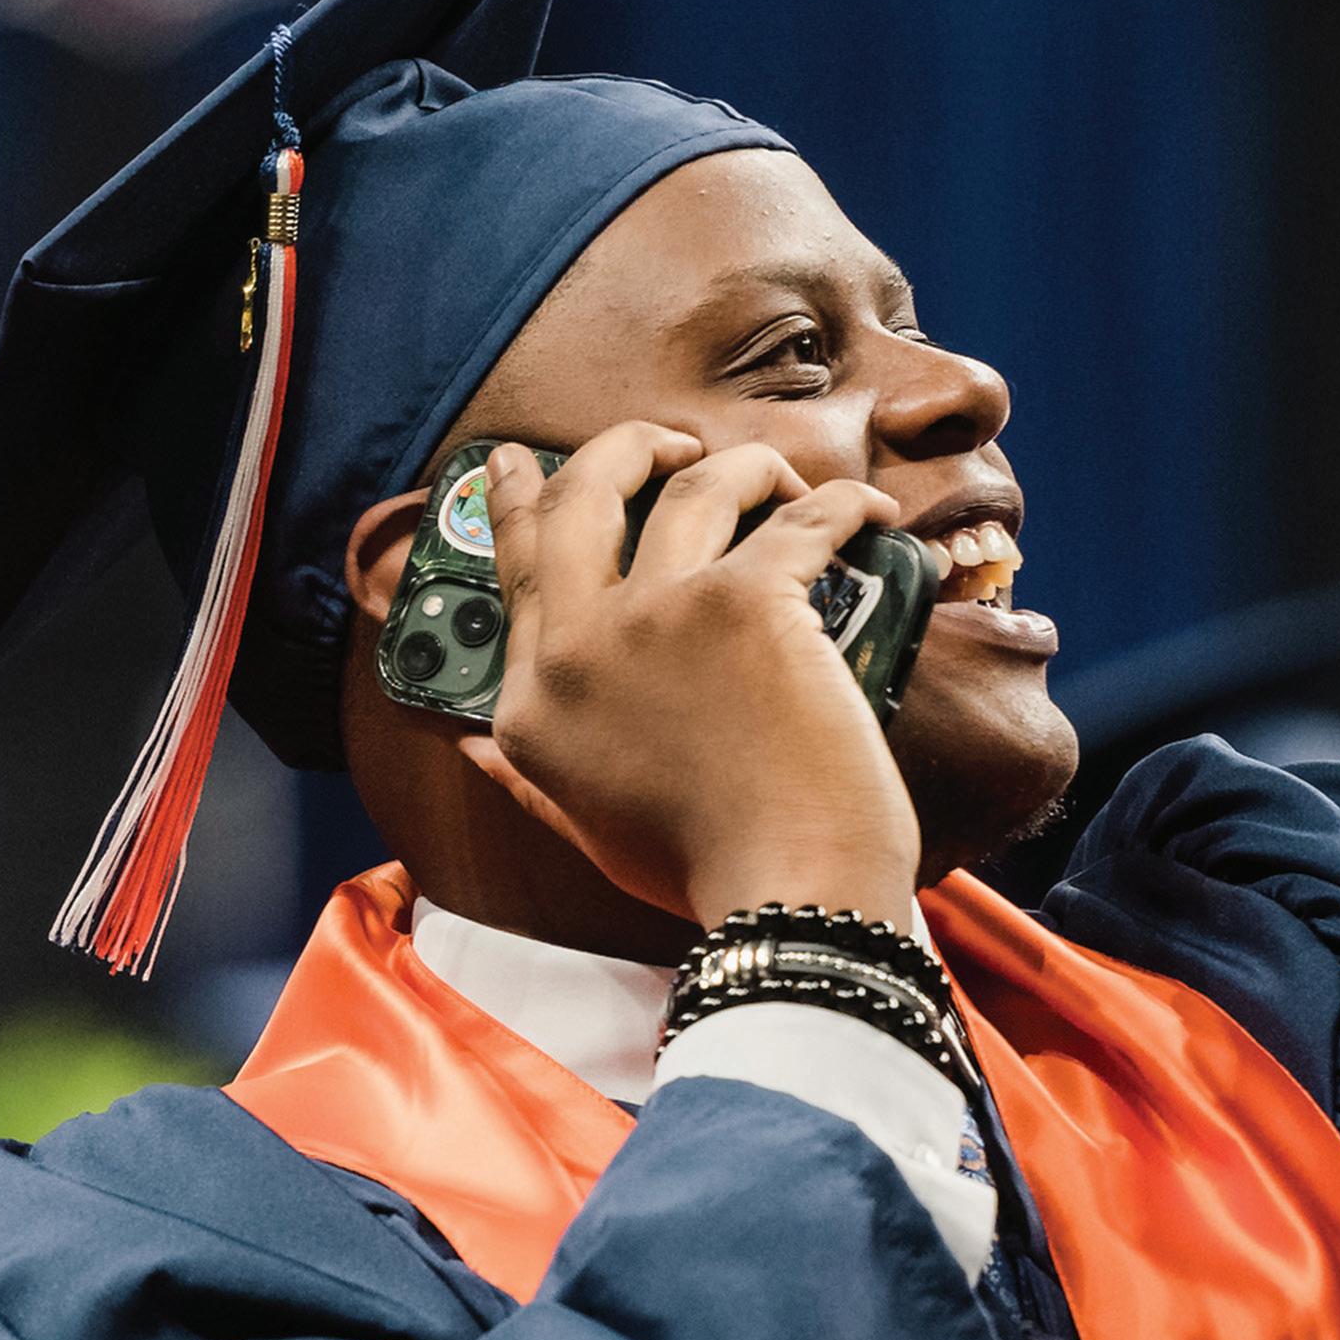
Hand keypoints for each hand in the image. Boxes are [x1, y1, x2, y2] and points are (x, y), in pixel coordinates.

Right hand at [459, 424, 921, 929]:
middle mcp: (578, 649)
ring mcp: (657, 615)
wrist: (786, 895)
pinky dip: (844, 508)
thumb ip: (523, 779)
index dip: (516, 501)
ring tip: (782, 487)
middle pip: (583, 497)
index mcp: (532, 705)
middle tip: (669, 443)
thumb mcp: (585, 827)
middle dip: (625, 447)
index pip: (516, 571)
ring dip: (747, 469)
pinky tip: (869, 518)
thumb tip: (470, 747)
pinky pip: (802, 518)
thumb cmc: (701, 872)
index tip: (521, 462)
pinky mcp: (745, 602)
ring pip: (695, 483)